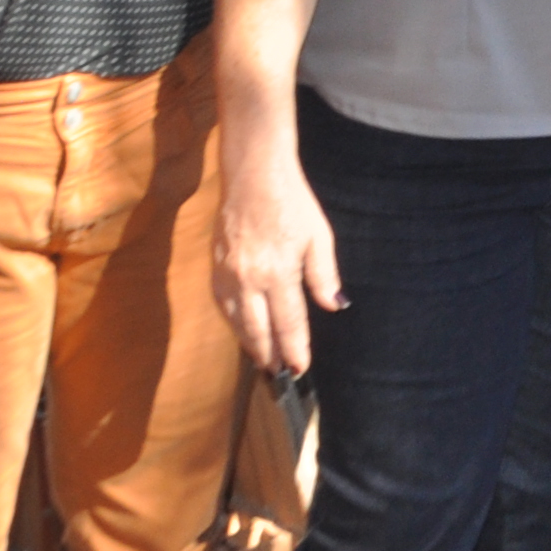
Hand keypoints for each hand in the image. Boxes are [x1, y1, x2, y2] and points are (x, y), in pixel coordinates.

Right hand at [212, 138, 343, 377]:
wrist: (253, 174)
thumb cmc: (292, 202)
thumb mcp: (319, 236)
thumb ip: (324, 275)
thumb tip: (334, 306)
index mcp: (278, 272)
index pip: (288, 322)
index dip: (295, 348)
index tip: (300, 368)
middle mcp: (249, 278)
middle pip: (258, 329)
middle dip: (269, 355)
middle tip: (279, 375)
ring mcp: (228, 274)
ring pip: (236, 321)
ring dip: (249, 344)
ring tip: (262, 360)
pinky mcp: (215, 266)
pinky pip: (222, 304)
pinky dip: (233, 322)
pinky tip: (243, 330)